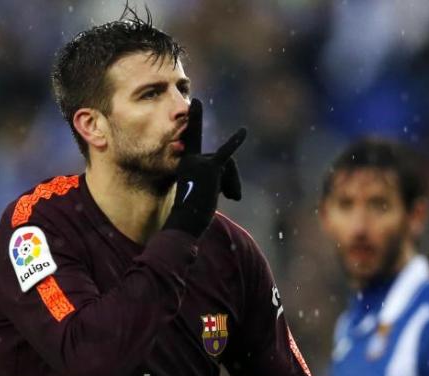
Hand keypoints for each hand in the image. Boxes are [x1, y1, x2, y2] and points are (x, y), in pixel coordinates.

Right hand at [163, 98, 246, 237]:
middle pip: (223, 160)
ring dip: (234, 183)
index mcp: (185, 161)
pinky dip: (235, 141)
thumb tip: (232, 186)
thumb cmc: (191, 214)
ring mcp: (200, 161)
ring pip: (229, 165)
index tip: (196, 101)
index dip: (195, 119)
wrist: (185, 222)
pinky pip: (226, 153)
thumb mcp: (202, 194)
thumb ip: (215, 181)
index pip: (193, 138)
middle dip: (232, 180)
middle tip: (235, 197)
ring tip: (232, 198)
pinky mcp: (210, 168)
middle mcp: (191, 157)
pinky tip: (243, 131)